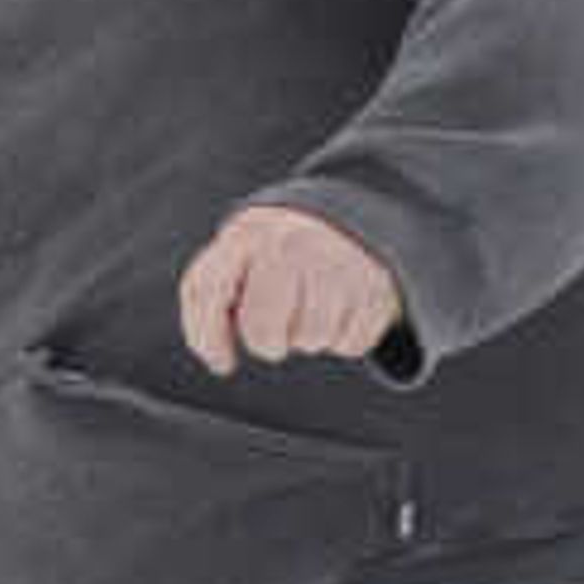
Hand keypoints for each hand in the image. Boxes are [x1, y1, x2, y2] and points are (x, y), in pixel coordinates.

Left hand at [176, 206, 406, 380]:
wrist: (345, 220)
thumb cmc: (275, 254)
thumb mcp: (235, 256)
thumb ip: (208, 298)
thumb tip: (220, 358)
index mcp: (248, 234)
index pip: (209, 292)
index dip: (208, 338)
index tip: (223, 363)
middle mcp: (292, 244)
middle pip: (263, 332)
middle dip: (265, 343)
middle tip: (274, 332)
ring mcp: (336, 262)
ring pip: (309, 341)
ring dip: (307, 338)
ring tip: (311, 308)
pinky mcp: (375, 286)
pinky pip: (348, 344)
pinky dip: (342, 338)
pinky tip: (341, 308)